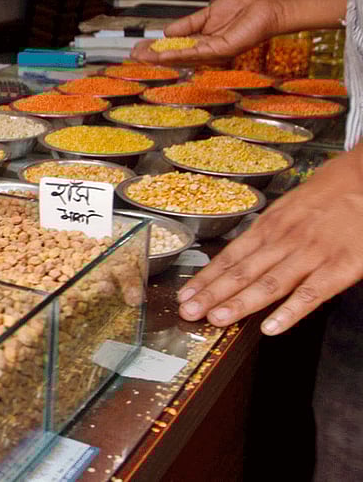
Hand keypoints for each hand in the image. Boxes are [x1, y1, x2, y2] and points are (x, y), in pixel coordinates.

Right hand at [130, 0, 277, 64]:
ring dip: (159, 58)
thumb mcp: (207, 14)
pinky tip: (163, 55)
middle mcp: (206, 51)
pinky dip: (177, 55)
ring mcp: (213, 53)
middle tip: (133, 56)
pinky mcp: (220, 51)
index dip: (156, 48)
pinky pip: (195, 54)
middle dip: (152, 56)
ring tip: (141, 57)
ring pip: (181, 58)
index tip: (139, 48)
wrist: (266, 10)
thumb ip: (187, 25)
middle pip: (174, 56)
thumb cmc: (244, 11)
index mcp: (202, 41)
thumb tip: (166, 32)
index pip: (174, 47)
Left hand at [176, 149, 362, 334]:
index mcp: (269, 228)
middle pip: (242, 272)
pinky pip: (311, 293)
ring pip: (269, 284)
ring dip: (240, 304)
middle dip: (212, 294)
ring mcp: (311, 255)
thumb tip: (236, 258)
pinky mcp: (339, 267)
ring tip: (216, 320)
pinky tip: (270, 327)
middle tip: (188, 312)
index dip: (206, 278)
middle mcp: (283, 241)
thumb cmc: (325, 197)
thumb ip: (265, 235)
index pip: (230, 257)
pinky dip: (290, 312)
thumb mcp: (287, 210)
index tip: (185, 294)